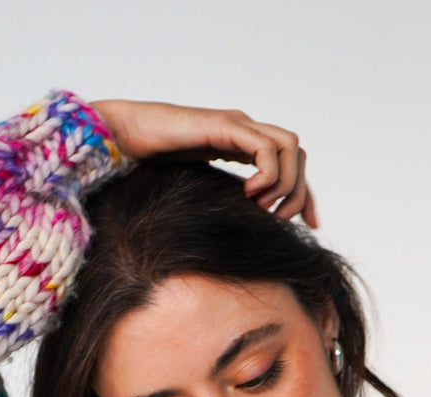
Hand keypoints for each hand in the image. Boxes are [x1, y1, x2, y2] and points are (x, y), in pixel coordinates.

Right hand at [88, 99, 316, 226]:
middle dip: (301, 193)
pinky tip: (248, 194)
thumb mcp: (197, 192)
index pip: (292, 164)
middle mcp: (245, 131)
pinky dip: (267, 175)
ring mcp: (237, 125)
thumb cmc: (148, 167)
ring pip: (291, 147)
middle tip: (279, 222)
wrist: (120, 139)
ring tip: (263, 208)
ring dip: (286, 184)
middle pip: (298, 155)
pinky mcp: (225, 126)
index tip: (309, 226)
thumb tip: (238, 236)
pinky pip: (265, 149)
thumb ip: (220, 203)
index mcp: (241, 146)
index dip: (306, 195)